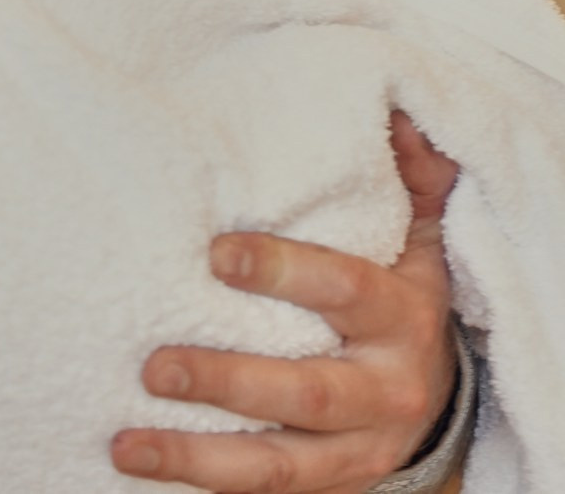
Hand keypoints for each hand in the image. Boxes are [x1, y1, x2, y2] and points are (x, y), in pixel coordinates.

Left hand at [113, 112, 461, 491]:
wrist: (438, 397)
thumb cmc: (405, 296)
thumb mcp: (422, 235)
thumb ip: (412, 175)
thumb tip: (393, 109)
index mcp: (404, 315)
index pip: (345, 290)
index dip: (284, 271)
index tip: (216, 254)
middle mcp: (385, 390)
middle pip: (308, 392)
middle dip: (230, 381)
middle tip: (154, 365)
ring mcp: (357, 450)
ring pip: (279, 465)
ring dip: (199, 457)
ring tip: (125, 443)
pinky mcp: (330, 486)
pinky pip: (266, 493)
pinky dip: (204, 485)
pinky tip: (142, 469)